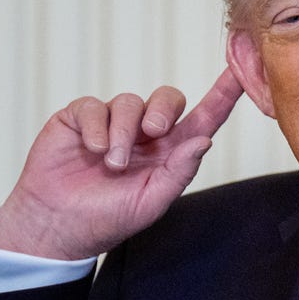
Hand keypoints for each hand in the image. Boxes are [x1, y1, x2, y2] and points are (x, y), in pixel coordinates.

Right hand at [0, 69, 244, 259]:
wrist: (58, 226)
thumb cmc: (107, 219)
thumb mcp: (151, 202)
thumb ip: (180, 171)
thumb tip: (204, 140)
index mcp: (168, 153)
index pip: (202, 118)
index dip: (222, 96)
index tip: (241, 73)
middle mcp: (143, 133)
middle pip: (167, 99)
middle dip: (164, 109)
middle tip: (154, 131)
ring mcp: (111, 123)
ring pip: (129, 102)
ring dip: (123, 132)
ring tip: (112, 164)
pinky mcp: (80, 119)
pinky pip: (94, 106)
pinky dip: (96, 127)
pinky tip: (92, 150)